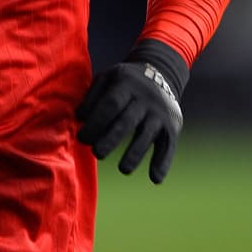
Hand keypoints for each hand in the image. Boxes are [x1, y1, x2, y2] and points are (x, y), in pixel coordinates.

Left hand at [76, 41, 186, 183]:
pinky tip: (154, 179)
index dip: (95, 122)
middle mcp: (146, 97)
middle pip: (127, 121)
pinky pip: (168, 146)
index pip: (110, 104)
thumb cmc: (124, 81)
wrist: (160, 72)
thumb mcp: (107, 77)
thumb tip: (79, 118)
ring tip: (123, 169)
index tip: (82, 138)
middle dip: (111, 140)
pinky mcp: (172, 125)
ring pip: (148, 135)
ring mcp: (161, 112)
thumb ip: (92, 96)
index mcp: (126, 83)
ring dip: (136, 154)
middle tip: (97, 153)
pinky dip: (163, 163)